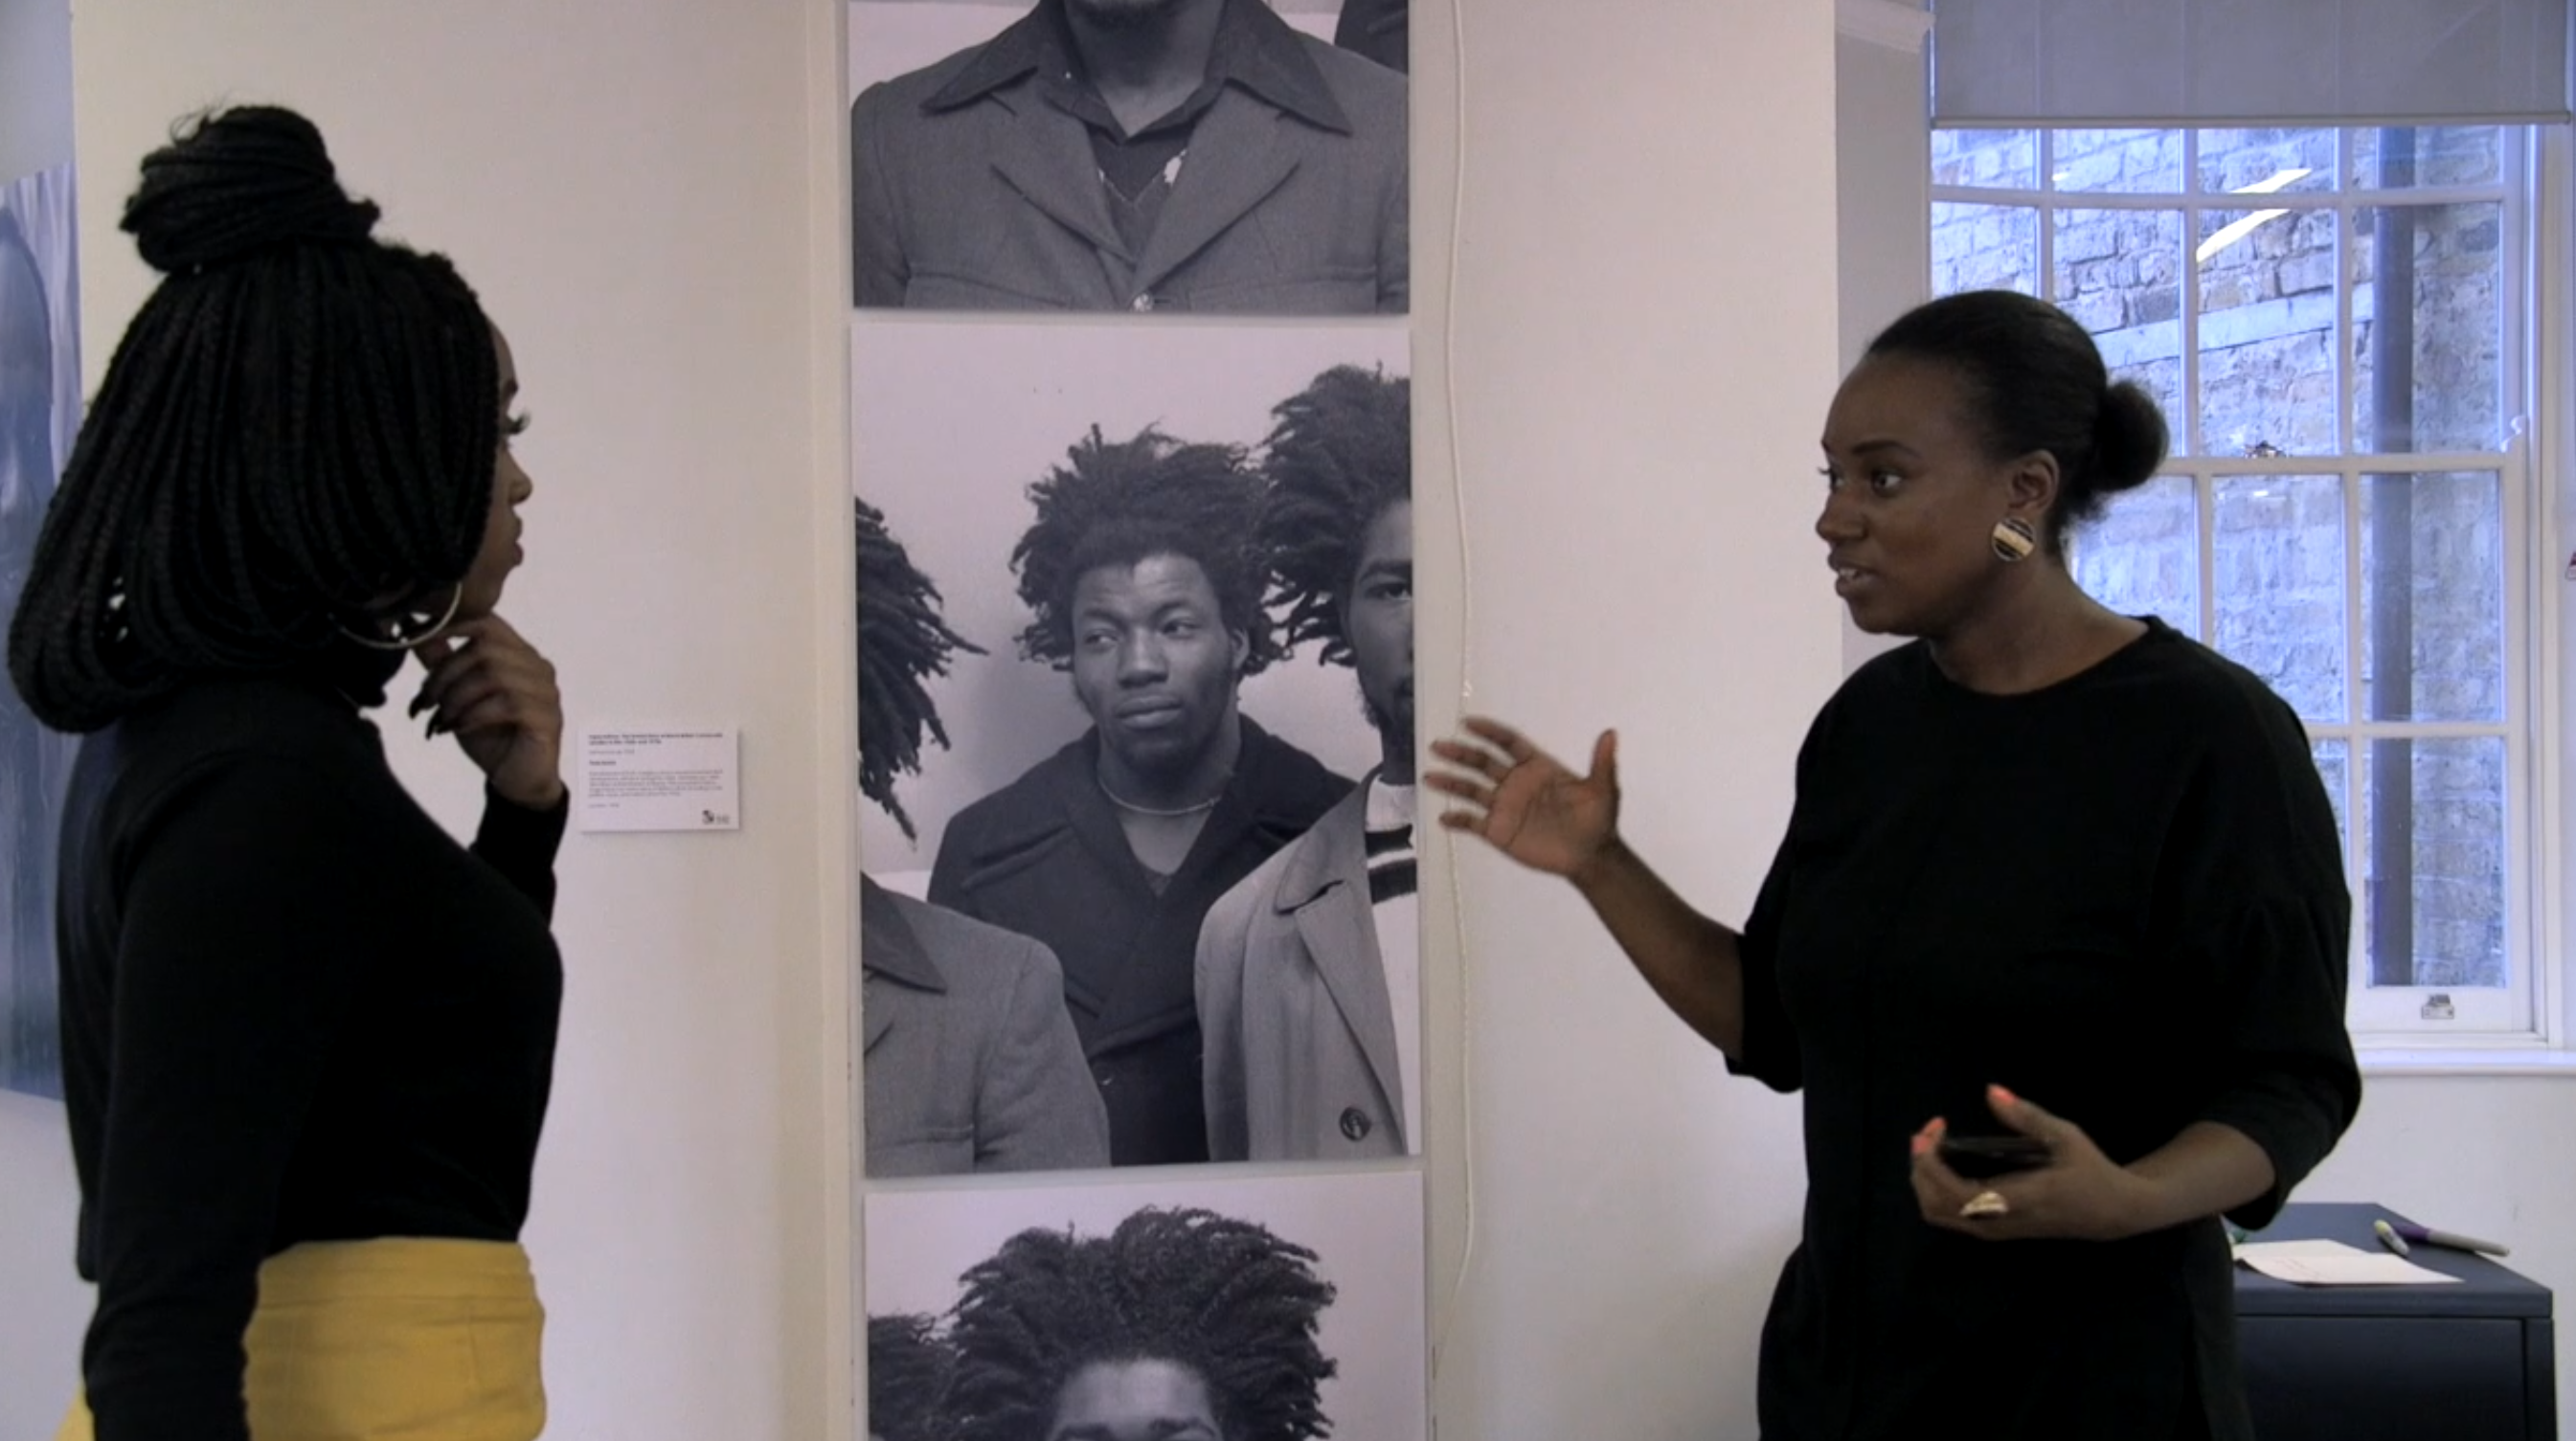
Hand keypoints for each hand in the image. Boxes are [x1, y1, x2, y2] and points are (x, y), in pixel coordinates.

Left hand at [409, 615, 565, 810]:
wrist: (518, 781)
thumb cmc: (490, 736)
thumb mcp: (456, 696)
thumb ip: (441, 662)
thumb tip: (414, 631)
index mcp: (518, 653)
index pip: (487, 622)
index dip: (450, 623)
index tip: (413, 637)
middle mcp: (537, 665)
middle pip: (485, 649)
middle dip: (445, 674)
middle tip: (423, 703)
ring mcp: (546, 691)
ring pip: (494, 675)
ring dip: (456, 698)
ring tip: (440, 720)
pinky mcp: (547, 717)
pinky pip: (506, 705)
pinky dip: (473, 716)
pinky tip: (457, 729)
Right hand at [1424, 716, 1620, 881]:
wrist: (1591, 857)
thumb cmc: (1597, 821)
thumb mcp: (1603, 791)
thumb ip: (1603, 763)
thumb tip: (1611, 733)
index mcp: (1536, 768)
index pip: (1508, 743)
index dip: (1489, 731)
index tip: (1468, 723)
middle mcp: (1515, 783)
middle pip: (1482, 763)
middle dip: (1460, 754)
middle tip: (1438, 746)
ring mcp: (1504, 807)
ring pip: (1471, 790)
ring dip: (1450, 782)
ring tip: (1429, 776)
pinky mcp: (1499, 832)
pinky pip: (1472, 823)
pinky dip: (1458, 820)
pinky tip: (1444, 817)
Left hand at [1910, 1085, 2150, 1242]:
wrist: (2113, 1212)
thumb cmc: (2090, 1171)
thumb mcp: (2065, 1137)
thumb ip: (2026, 1116)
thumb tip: (1991, 1091)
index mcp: (2015, 1201)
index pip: (1953, 1193)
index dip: (1931, 1162)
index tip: (1932, 1129)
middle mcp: (1998, 1222)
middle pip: (1934, 1206)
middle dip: (1920, 1167)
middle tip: (1928, 1133)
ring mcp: (1994, 1230)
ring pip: (1938, 1214)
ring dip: (1924, 1179)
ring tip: (1932, 1145)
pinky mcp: (1995, 1229)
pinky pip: (1950, 1215)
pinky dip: (1935, 1188)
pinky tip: (1947, 1161)